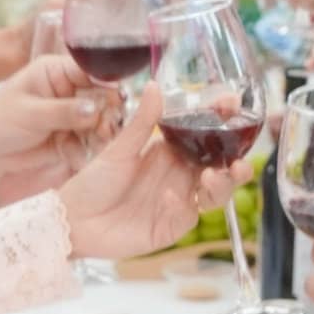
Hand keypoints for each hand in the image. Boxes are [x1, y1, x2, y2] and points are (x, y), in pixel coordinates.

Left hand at [0, 55, 112, 205]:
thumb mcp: (30, 113)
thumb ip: (64, 111)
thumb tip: (95, 108)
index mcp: (56, 71)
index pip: (89, 70)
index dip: (106, 82)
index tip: (119, 98)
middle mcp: (68, 89)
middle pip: (101, 96)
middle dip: (108, 111)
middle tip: (110, 126)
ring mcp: (72, 114)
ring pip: (100, 120)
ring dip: (103, 132)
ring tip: (101, 142)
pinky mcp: (72, 136)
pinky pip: (91, 141)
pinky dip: (91, 149)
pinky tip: (84, 156)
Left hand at [61, 83, 246, 261]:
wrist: (72, 220)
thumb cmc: (93, 182)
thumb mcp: (119, 148)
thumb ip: (142, 121)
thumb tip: (156, 86)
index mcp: (171, 151)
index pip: (206, 135)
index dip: (223, 121)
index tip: (231, 104)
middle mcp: (180, 176)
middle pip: (221, 168)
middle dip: (237, 162)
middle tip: (240, 159)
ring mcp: (178, 202)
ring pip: (215, 194)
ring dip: (222, 186)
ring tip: (213, 176)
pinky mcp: (170, 227)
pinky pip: (187, 216)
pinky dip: (182, 206)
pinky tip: (169, 198)